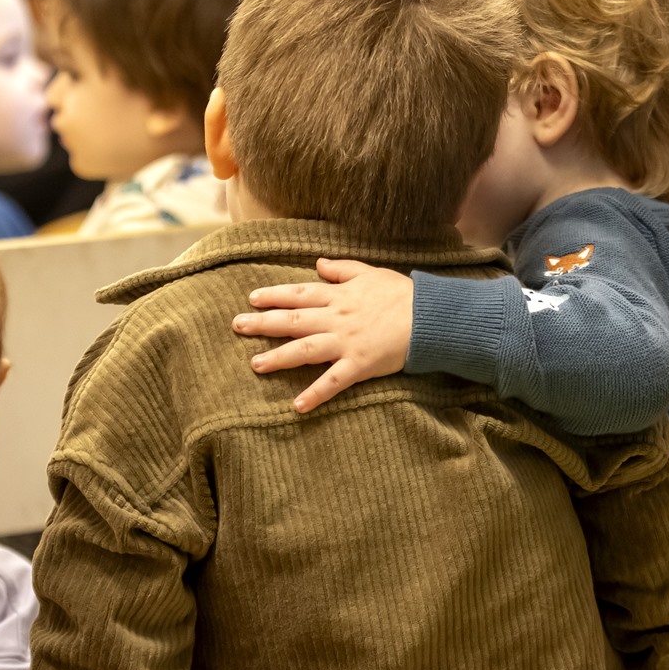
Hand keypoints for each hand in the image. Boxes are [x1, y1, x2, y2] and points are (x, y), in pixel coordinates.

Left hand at [233, 259, 413, 411]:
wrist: (430, 318)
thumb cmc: (403, 294)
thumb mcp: (371, 273)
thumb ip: (343, 269)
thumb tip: (318, 264)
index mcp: (339, 295)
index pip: (299, 294)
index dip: (274, 296)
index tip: (252, 298)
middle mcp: (337, 318)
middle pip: (293, 320)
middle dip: (263, 323)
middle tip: (237, 326)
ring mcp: (346, 342)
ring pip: (305, 350)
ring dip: (278, 357)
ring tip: (255, 364)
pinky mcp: (359, 365)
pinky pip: (333, 382)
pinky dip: (315, 394)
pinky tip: (297, 405)